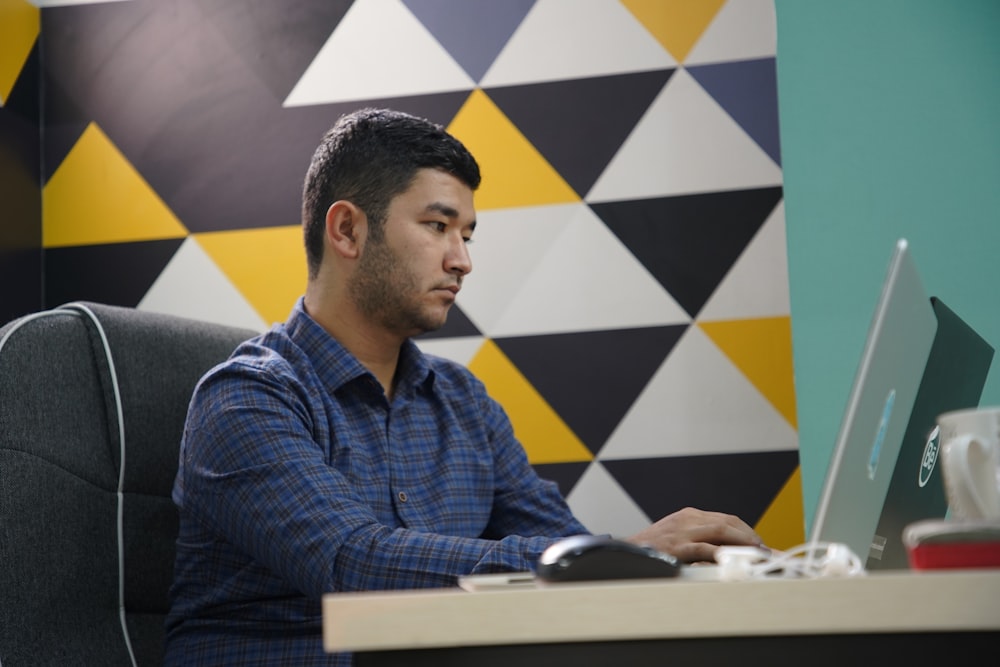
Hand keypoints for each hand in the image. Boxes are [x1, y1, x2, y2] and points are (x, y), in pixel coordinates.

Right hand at [625, 507, 762, 563]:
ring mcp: (682, 532)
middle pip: (728, 523)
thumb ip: (700, 539)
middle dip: (750, 536)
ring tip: (757, 554)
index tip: (759, 543)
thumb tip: (726, 552)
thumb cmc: (654, 548)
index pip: (726, 519)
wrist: (627, 551)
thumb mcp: (678, 536)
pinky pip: (704, 548)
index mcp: (690, 515)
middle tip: (764, 550)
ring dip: (743, 542)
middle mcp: (688, 519)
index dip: (746, 531)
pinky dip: (722, 553)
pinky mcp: (677, 547)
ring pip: (721, 531)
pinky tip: (734, 559)